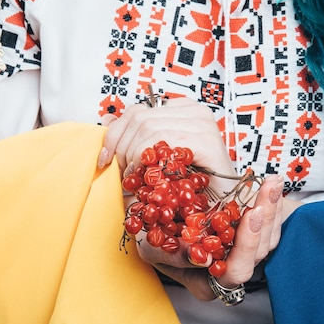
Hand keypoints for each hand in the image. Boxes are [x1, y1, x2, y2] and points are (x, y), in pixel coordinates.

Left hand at [99, 98, 237, 188]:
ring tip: (134, 180)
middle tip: (120, 174)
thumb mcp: (155, 160)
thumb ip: (132, 138)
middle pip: (140, 118)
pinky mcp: (208, 142)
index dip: (115, 134)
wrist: (218, 212)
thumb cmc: (188, 188)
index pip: (137, 110)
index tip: (105, 159)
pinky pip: (165, 142)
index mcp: (182, 111)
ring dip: (133, 157)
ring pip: (148, 128)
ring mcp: (203, 124)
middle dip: (121, 148)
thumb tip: (105, 118)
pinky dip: (149, 161)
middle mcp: (195, 112)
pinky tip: (148, 179)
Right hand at [135, 174, 283, 300]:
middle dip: (266, 219)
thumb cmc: (147, 230)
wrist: (149, 203)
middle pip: (258, 253)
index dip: (246, 246)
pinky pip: (268, 225)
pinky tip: (269, 182)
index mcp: (204, 281)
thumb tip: (203, 260)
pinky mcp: (246, 234)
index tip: (251, 214)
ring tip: (272, 181)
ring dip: (272, 207)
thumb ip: (173, 255)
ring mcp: (238, 252)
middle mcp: (225, 270)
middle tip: (267, 189)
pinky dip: (270, 203)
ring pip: (267, 238)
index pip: (234, 272)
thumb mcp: (150, 244)